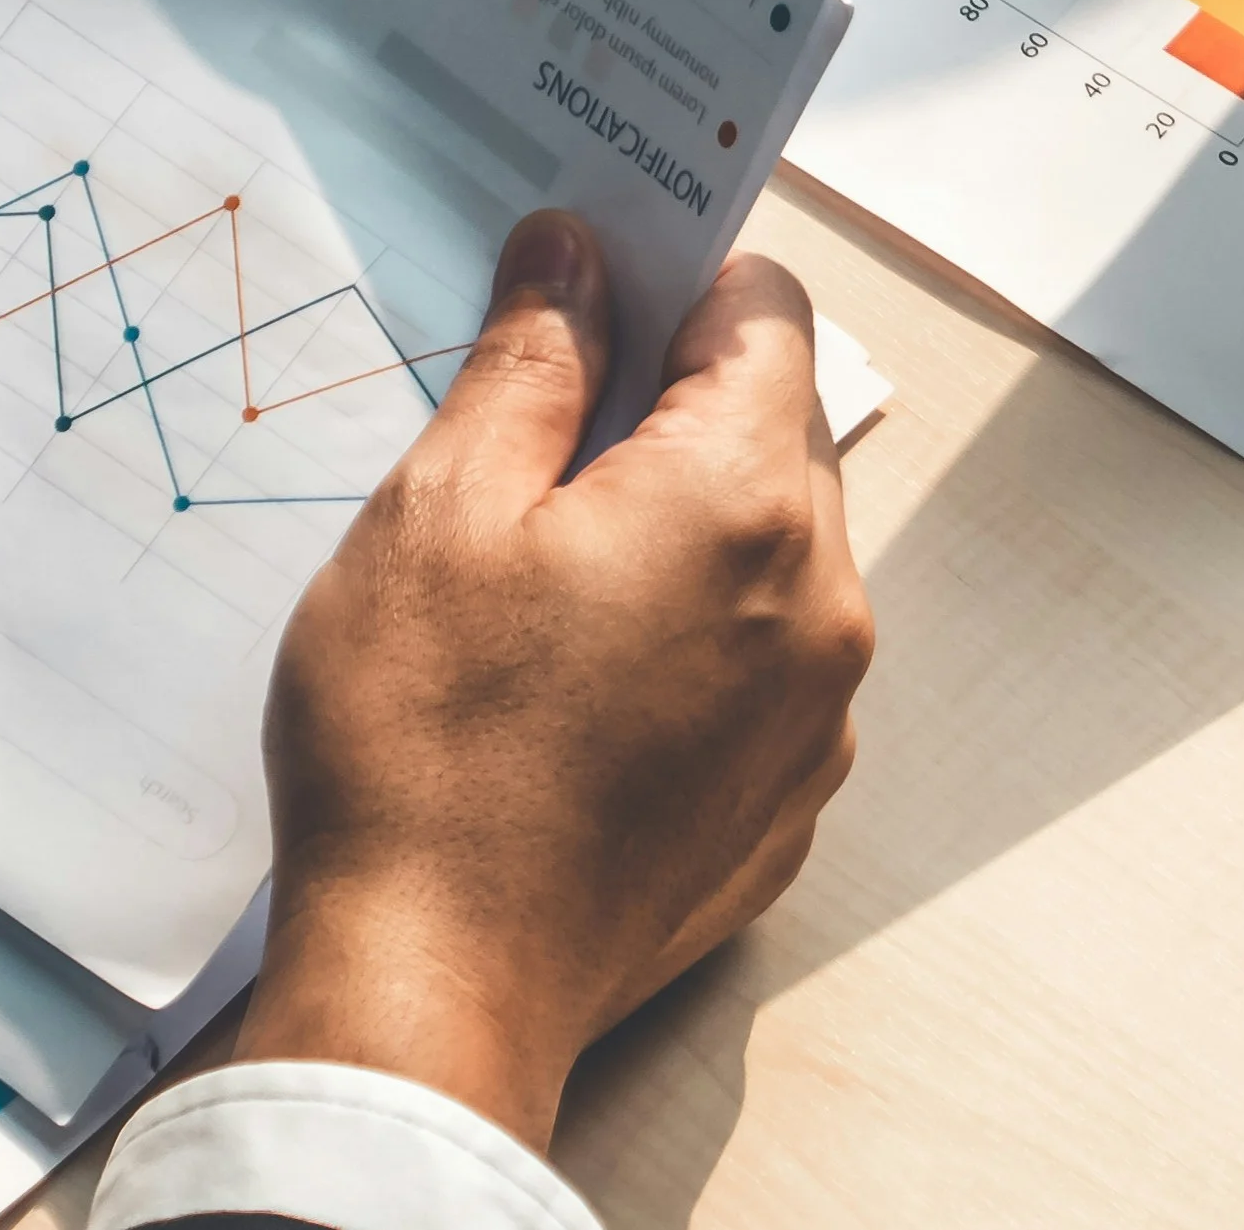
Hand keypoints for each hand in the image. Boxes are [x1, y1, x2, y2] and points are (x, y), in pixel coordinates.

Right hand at [222, 214, 870, 1152]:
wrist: (434, 990)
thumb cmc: (422, 750)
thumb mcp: (439, 513)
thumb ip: (531, 365)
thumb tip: (574, 255)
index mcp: (744, 502)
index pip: (764, 311)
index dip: (674, 277)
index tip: (590, 285)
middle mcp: (821, 601)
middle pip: (777, 430)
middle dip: (671, 404)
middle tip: (533, 439)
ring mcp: (816, 715)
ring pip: (775, 550)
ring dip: (683, 525)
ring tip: (541, 575)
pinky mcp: (786, 801)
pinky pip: (765, 666)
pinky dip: (695, 638)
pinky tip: (578, 681)